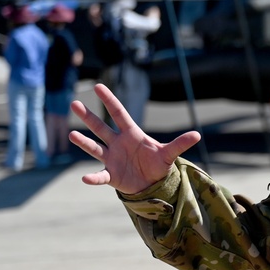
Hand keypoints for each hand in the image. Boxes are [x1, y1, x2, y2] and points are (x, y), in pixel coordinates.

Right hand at [69, 83, 200, 193]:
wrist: (152, 184)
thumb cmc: (158, 164)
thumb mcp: (168, 154)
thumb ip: (179, 143)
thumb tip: (197, 134)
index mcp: (132, 134)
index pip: (119, 113)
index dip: (109, 100)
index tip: (98, 86)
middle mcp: (118, 143)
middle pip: (101, 127)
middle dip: (88, 116)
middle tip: (74, 103)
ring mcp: (112, 158)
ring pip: (95, 147)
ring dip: (84, 142)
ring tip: (72, 134)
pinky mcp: (111, 175)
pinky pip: (99, 175)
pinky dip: (93, 177)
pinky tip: (85, 178)